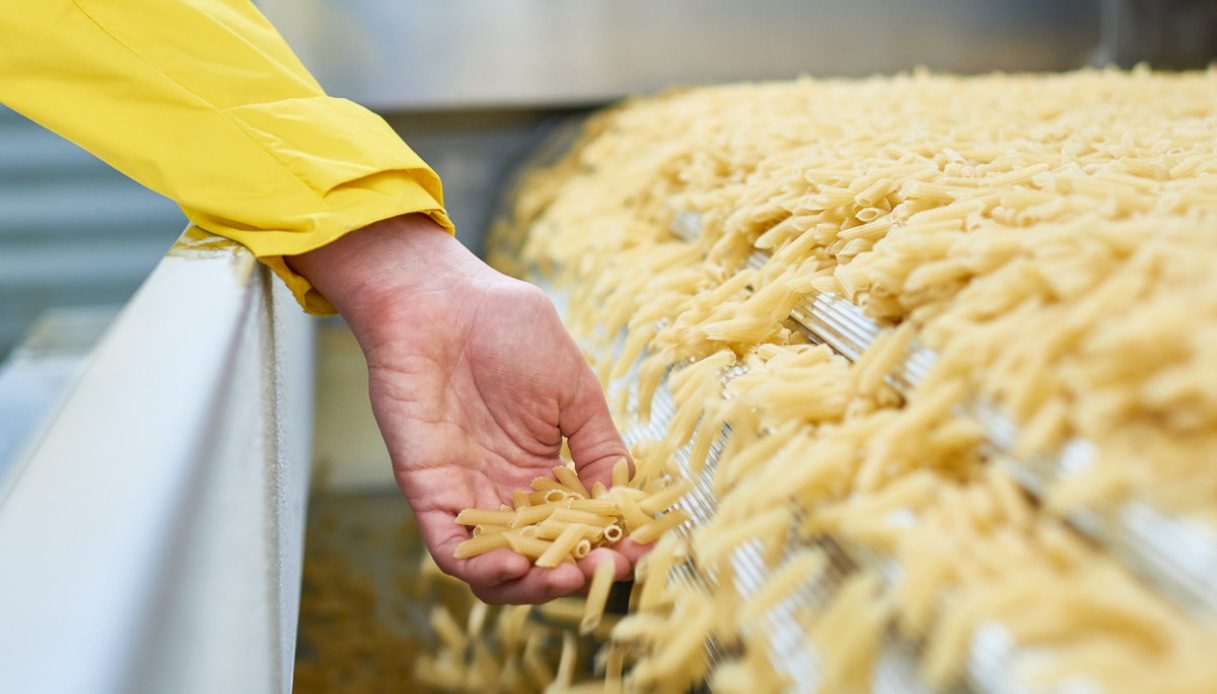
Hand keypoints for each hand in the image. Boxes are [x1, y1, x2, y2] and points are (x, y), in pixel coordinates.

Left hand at [289, 215, 644, 602]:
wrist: (440, 302)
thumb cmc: (508, 329)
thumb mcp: (575, 389)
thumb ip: (600, 445)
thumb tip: (627, 499)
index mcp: (547, 468)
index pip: (582, 527)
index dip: (612, 545)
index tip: (640, 551)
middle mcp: (509, 490)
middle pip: (543, 560)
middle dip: (576, 575)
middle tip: (603, 570)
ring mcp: (469, 495)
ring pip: (499, 570)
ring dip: (532, 587)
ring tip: (562, 577)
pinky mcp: (430, 493)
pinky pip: (451, 551)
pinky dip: (482, 570)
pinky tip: (515, 566)